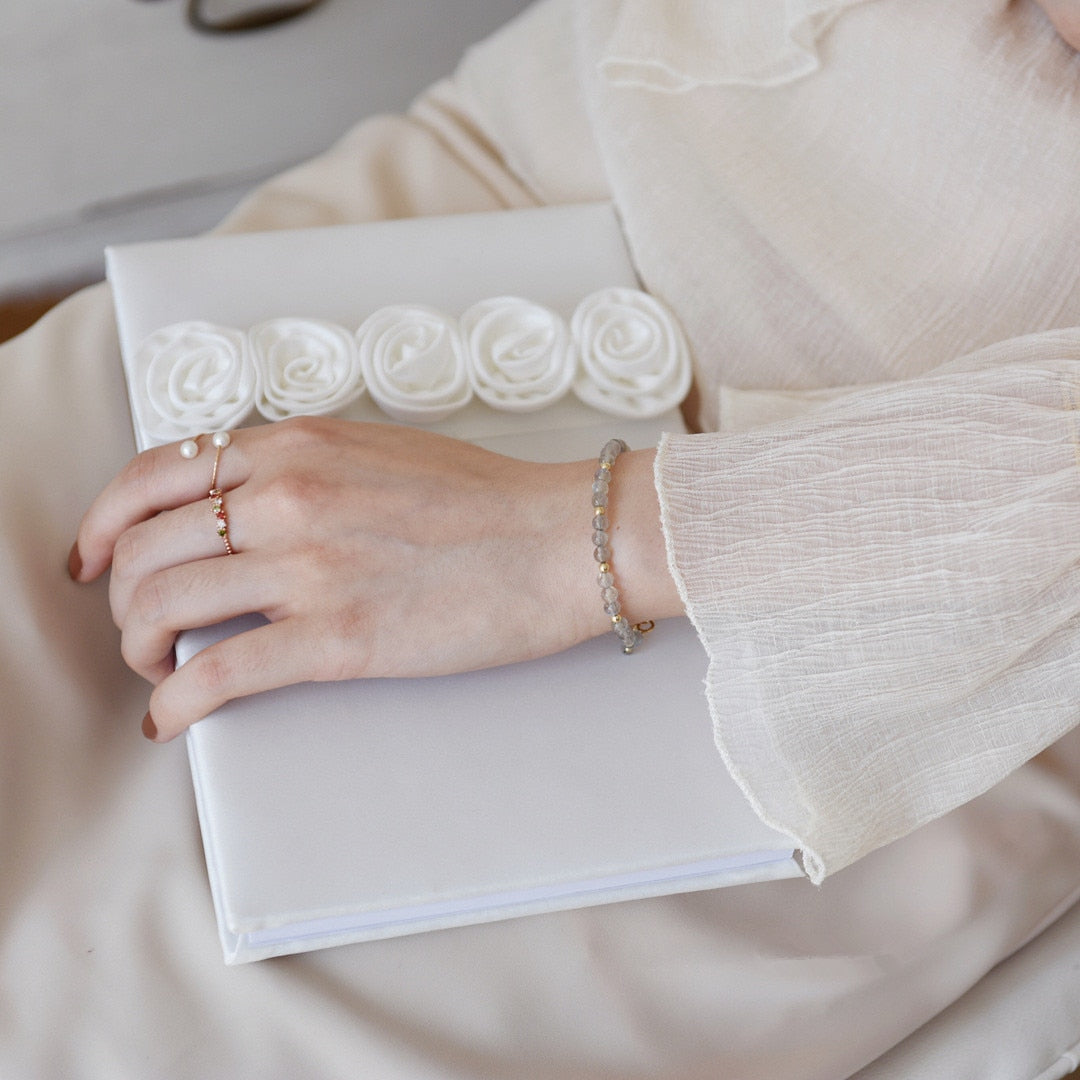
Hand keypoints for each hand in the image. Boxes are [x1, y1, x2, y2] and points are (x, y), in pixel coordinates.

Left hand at [70, 417, 678, 740]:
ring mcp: (309, 566)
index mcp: (296, 445)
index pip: (153, 476)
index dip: (103, 521)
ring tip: (152, 666)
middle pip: (144, 546)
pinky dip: (175, 701)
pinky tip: (171, 718)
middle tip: (132, 625)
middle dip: (118, 595)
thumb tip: (244, 506)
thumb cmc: (489, 498)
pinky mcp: (338, 638)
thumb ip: (305, 467)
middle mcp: (287, 496)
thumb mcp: (380, 451)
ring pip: (162, 606)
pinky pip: (218, 673)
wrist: (562, 538)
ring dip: (136, 645)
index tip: (96, 556)